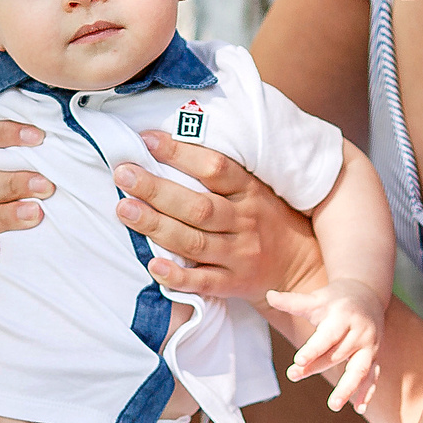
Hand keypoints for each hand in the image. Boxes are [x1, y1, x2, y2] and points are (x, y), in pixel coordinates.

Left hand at [112, 132, 321, 300]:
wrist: (299, 264)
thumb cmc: (264, 218)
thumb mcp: (253, 189)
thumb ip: (219, 174)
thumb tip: (163, 146)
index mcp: (249, 191)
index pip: (215, 168)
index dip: (180, 153)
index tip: (146, 139)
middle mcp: (244, 221)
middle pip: (198, 206)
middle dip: (157, 190)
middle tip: (124, 175)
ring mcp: (240, 254)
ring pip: (194, 241)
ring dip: (156, 226)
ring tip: (124, 210)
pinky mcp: (234, 283)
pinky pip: (204, 281)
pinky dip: (178, 275)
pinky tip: (153, 265)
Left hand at [265, 279, 382, 411]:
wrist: (367, 295)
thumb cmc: (334, 301)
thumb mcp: (315, 299)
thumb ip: (293, 301)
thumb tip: (269, 295)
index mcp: (343, 318)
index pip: (328, 336)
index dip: (313, 349)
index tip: (298, 360)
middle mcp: (359, 333)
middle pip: (337, 355)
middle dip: (314, 367)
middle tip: (293, 375)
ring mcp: (369, 347)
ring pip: (359, 370)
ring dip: (348, 388)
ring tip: (333, 405)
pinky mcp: (375, 357)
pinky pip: (373, 377)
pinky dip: (368, 393)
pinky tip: (359, 409)